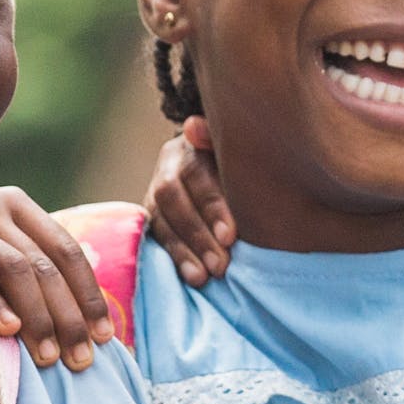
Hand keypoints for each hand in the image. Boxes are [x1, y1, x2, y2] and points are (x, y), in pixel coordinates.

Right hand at [0, 186, 107, 369]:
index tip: (105, 337)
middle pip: (43, 265)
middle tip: (81, 360)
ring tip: (49, 356)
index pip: (65, 250)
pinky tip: (8, 331)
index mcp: (15, 205)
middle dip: (68, 316)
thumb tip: (93, 319)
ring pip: (12, 268)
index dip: (89, 295)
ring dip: (37, 317)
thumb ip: (38, 275)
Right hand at [146, 118, 237, 285]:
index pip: (195, 174)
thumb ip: (222, 143)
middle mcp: (168, 166)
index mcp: (192, 145)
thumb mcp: (244, 151)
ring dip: (183, 251)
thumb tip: (193, 125)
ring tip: (204, 277)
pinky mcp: (153, 216)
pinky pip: (157, 237)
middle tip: (222, 264)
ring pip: (162, 220)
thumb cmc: (250, 164)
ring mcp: (156, 191)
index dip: (211, 205)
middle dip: (198, 234)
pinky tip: (191, 276)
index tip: (231, 235)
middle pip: (173, 199)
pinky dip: (175, 257)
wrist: (237, 170)